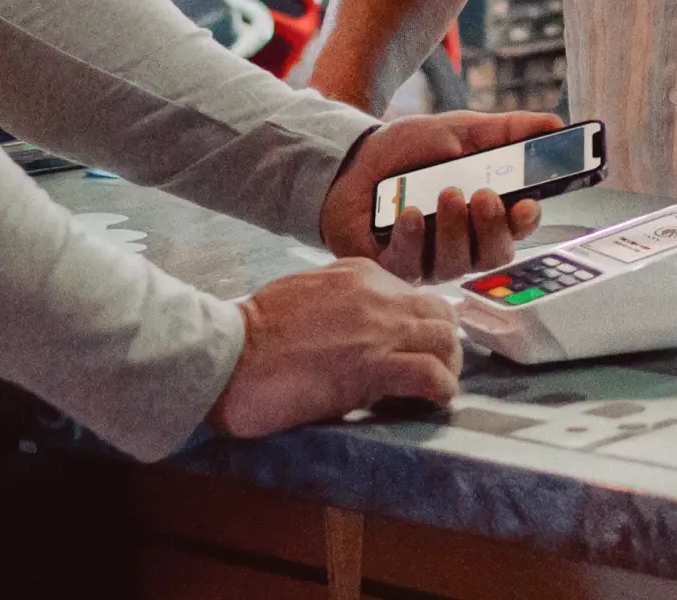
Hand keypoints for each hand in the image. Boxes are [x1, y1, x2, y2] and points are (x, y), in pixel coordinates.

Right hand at [208, 259, 460, 437]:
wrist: (231, 355)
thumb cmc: (255, 331)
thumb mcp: (305, 292)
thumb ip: (339, 298)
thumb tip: (356, 322)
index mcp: (360, 274)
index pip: (415, 294)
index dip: (420, 325)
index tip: (411, 349)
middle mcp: (378, 295)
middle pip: (441, 315)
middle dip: (443, 344)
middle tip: (430, 371)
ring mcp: (380, 330)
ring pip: (445, 342)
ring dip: (446, 368)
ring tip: (431, 390)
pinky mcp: (375, 368)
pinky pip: (432, 376)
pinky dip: (439, 391)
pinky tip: (428, 403)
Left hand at [321, 111, 563, 282]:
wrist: (352, 159)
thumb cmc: (409, 152)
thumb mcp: (461, 131)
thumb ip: (508, 131)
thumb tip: (556, 125)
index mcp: (483, 214)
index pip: (517, 229)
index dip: (526, 221)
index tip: (527, 204)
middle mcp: (461, 243)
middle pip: (492, 255)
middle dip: (491, 227)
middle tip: (482, 195)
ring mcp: (428, 260)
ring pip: (455, 264)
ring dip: (453, 229)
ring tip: (444, 194)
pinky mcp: (393, 268)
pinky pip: (410, 266)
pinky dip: (414, 238)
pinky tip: (409, 213)